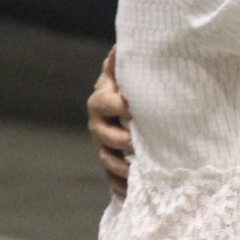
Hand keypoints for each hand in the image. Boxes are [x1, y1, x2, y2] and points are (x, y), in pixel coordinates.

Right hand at [87, 47, 131, 197]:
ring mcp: (105, 143)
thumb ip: (126, 62)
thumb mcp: (133, 71)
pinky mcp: (114, 161)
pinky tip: (131, 192)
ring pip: (106, 157)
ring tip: (135, 171)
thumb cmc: (139, 82)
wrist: (138, 100)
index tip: (133, 108)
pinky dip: (120, 185)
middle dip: (117, 138)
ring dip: (119, 166)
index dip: (117, 105)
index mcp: (105, 96)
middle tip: (134, 142)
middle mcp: (100, 121)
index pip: (104, 102)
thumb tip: (118, 47)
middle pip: (100, 133)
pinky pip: (112, 178)